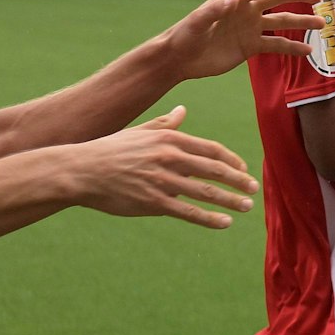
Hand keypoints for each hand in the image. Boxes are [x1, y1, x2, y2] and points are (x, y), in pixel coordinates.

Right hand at [73, 105, 259, 227]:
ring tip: (246, 207)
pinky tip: (224, 223)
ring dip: (230, 200)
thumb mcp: (139, 132)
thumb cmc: (110, 150)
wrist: (81, 170)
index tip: (243, 169)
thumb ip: (165, 124)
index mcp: (169, 139)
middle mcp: (169, 157)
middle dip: (238, 180)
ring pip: (205, 191)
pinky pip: (188, 212)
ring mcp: (162, 180)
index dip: (231, 160)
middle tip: (254, 189)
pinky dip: (209, 218)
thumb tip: (182, 110)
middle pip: (214, 169)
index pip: (210, 149)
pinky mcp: (153, 202)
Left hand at [167, 0, 324, 79]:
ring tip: (321, 24)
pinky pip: (276, 45)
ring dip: (301, 23)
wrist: (180, 59)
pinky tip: (308, 51)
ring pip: (281, 22)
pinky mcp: (251, 47)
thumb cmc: (185, 35)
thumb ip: (215, 10)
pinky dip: (292, 47)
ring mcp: (250, 28)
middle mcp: (246, 10)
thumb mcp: (197, 22)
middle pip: (277, 0)